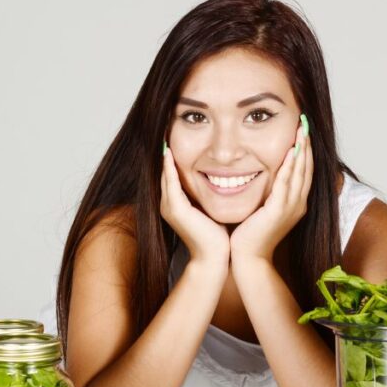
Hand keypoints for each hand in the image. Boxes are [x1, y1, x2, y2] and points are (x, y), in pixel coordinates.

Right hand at [159, 143, 229, 268]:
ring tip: (164, 134)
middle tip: (165, 128)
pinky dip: (169, 168)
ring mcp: (170, 206)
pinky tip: (169, 153)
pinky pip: (170, 183)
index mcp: (176, 203)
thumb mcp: (211, 209)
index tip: (175, 136)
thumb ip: (209, 195)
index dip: (172, 156)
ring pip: (165, 174)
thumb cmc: (218, 237)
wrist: (215, 258)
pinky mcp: (176, 209)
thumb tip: (222, 179)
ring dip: (164, 155)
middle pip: (165, 171)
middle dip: (165, 152)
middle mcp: (168, 203)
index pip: (172, 174)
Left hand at [230, 116, 312, 263]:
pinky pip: (286, 183)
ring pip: (300, 172)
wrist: (249, 258)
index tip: (303, 131)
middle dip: (307, 144)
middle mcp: (298, 204)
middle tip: (305, 122)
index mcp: (296, 204)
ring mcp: (291, 208)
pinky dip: (289, 166)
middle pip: (307, 168)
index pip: (304, 172)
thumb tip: (265, 177)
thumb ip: (269, 194)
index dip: (305, 151)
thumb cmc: (252, 236)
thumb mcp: (265, 210)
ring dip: (302, 149)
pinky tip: (290, 151)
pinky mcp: (278, 211)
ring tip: (302, 129)